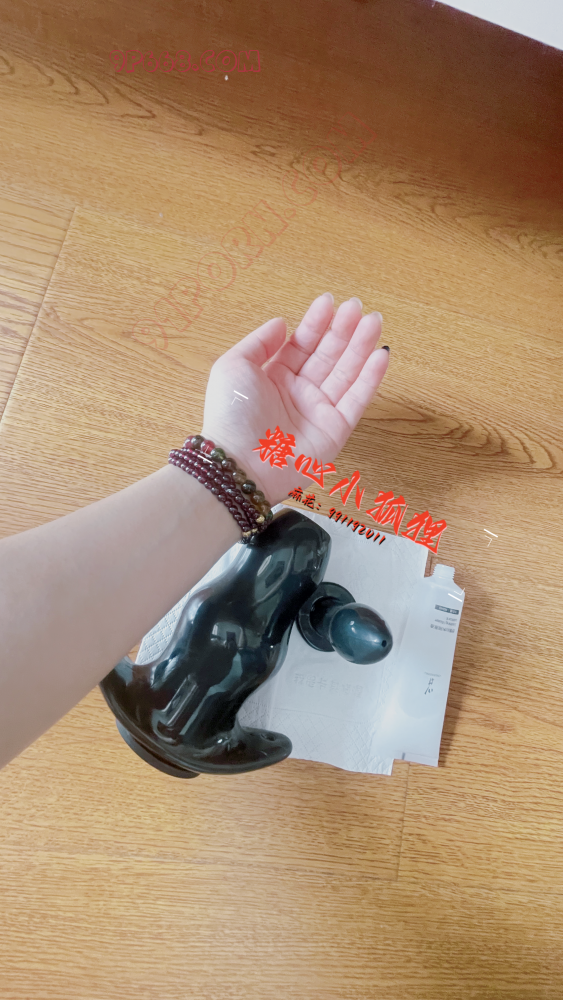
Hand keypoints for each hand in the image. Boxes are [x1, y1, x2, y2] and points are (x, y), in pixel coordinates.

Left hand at [202, 293, 389, 505]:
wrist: (240, 462)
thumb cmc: (231, 415)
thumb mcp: (233, 366)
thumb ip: (259, 342)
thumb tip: (282, 323)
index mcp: (274, 378)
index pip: (302, 345)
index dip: (316, 323)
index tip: (329, 301)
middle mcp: (299, 393)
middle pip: (328, 356)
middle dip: (344, 330)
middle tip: (358, 306)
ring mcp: (319, 411)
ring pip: (346, 373)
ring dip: (362, 347)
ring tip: (374, 322)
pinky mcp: (336, 431)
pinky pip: (357, 400)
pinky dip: (370, 378)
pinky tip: (381, 355)